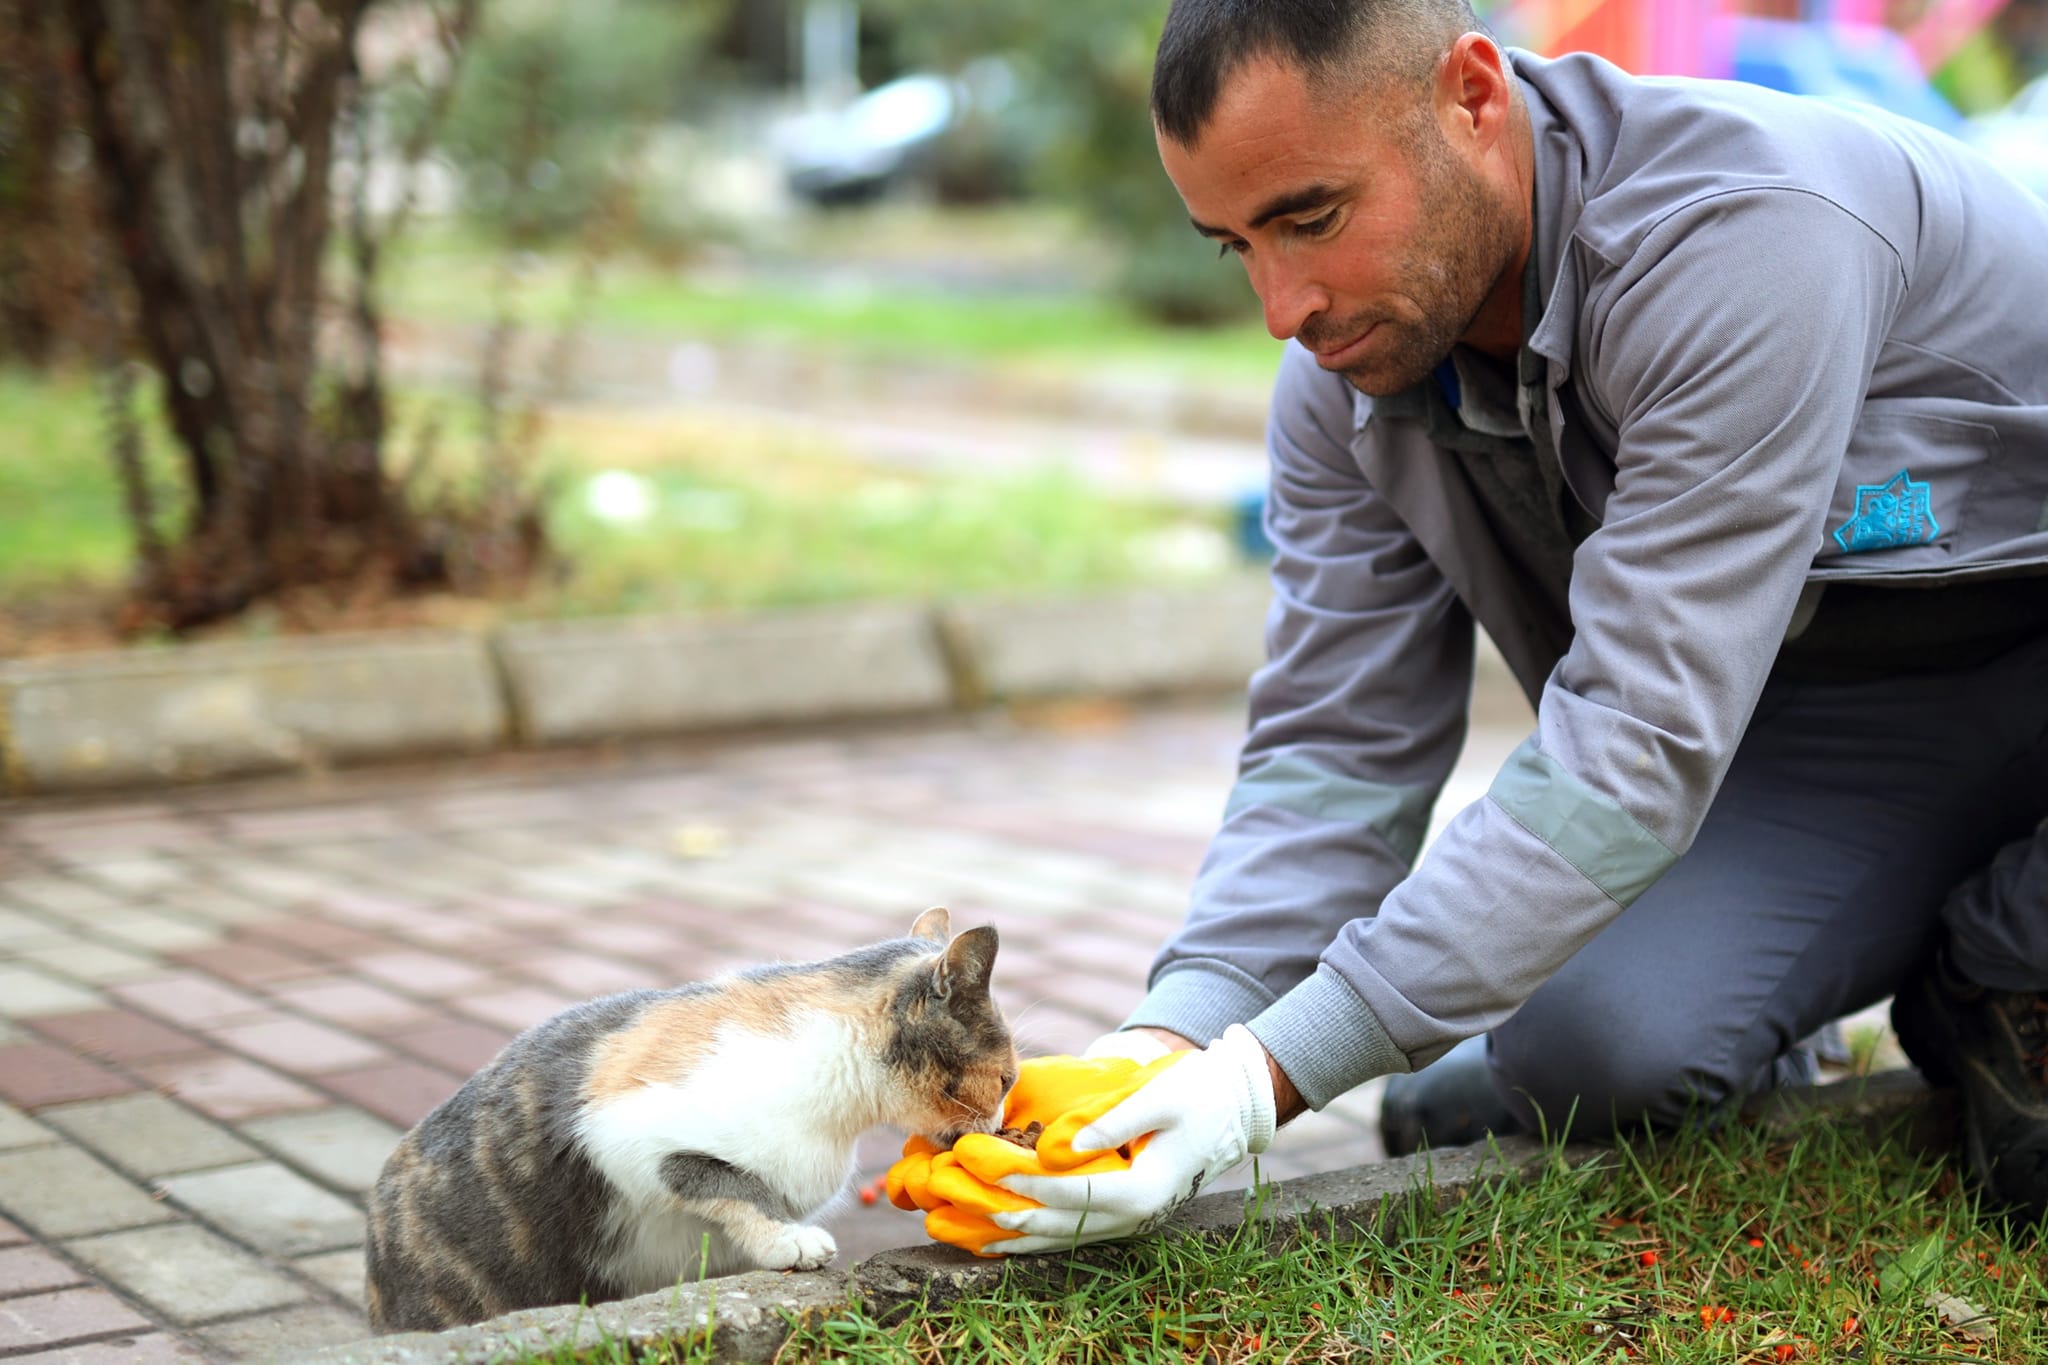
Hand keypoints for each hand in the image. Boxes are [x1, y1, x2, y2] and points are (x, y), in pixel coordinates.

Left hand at [989, 1024, 1275, 1251]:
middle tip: (961, 1200)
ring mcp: (1129, 1221)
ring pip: (1062, 1237)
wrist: (1232, 1108)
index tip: (985, 1167)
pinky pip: (1072, 1232)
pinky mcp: (1123, 1214)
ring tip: (968, 1228)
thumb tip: (1062, 1145)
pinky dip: (1036, 1236)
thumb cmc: (1196, 1094)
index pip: (1070, 1194)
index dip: (1024, 1182)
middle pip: (1059, 1224)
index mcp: (1142, 1190)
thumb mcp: (1159, 1098)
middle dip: (1008, 1213)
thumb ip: (1112, 1122)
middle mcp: (1134, 1217)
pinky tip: (1002, 1236)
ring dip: (1015, 1234)